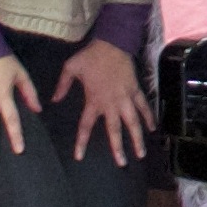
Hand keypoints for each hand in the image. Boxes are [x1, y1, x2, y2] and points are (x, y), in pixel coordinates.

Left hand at [58, 40, 152, 164]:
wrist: (112, 43)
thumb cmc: (90, 56)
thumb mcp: (70, 68)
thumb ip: (62, 86)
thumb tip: (53, 100)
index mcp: (93, 100)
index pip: (86, 126)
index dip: (82, 142)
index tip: (79, 156)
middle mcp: (111, 103)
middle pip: (114, 130)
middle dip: (117, 148)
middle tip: (121, 163)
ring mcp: (125, 98)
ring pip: (133, 122)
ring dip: (137, 138)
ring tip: (141, 153)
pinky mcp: (135, 90)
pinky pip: (144, 106)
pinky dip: (149, 117)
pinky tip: (153, 128)